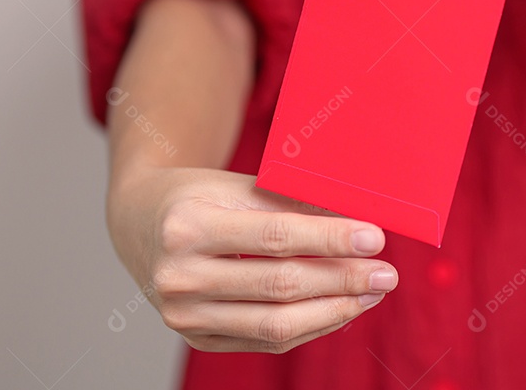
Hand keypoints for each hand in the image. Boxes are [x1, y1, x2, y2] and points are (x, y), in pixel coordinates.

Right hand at [107, 167, 397, 352]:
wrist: (139, 222)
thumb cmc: (197, 195)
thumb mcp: (237, 184)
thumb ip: (292, 203)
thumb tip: (358, 218)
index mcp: (187, 226)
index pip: (275, 237)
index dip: (330, 239)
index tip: (375, 238)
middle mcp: (178, 276)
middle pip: (279, 285)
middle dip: (342, 280)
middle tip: (386, 273)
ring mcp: (183, 315)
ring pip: (275, 323)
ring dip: (334, 310)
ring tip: (371, 293)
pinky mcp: (196, 336)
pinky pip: (264, 340)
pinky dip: (310, 326)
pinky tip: (341, 308)